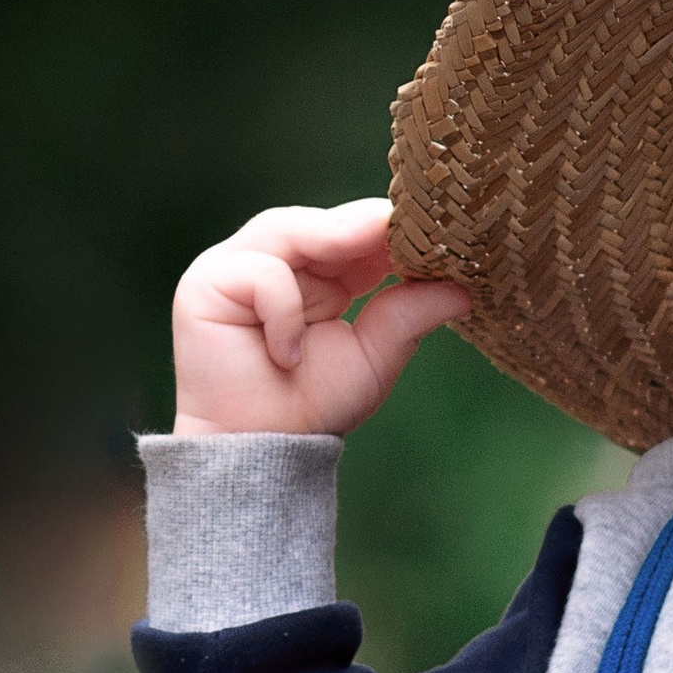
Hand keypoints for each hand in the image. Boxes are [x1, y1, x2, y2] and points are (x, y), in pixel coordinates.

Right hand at [170, 197, 469, 436]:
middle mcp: (280, 262)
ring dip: (333, 241)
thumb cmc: (312, 404)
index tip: (437, 228)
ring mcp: (240, 267)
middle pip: (323, 222)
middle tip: (413, 223)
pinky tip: (292, 353)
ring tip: (377, 255)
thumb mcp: (374, 355)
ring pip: (289, 228)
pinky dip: (285, 309)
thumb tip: (464, 290)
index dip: (391, 229)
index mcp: (321, 275)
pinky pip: (262, 272)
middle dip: (367, 224)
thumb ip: (408, 316)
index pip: (356, 234)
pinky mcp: (208, 282)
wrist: (261, 450)